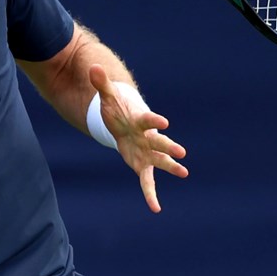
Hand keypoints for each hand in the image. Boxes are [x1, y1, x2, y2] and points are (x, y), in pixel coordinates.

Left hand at [90, 64, 187, 212]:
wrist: (124, 121)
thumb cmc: (117, 109)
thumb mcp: (107, 97)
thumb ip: (101, 84)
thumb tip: (92, 67)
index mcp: (141, 120)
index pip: (148, 120)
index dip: (155, 120)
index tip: (165, 122)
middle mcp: (148, 137)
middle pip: (159, 143)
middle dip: (169, 148)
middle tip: (182, 153)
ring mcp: (147, 152)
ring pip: (160, 160)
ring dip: (171, 166)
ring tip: (184, 172)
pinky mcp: (142, 164)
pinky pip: (147, 181)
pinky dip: (150, 194)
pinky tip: (155, 208)